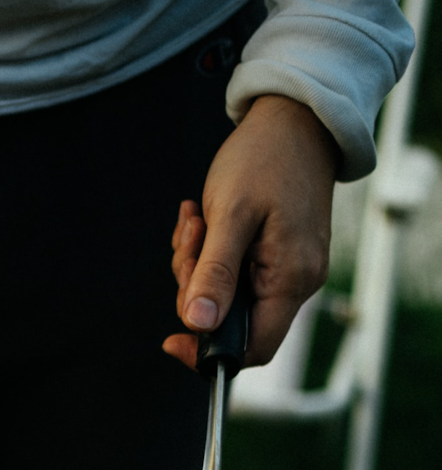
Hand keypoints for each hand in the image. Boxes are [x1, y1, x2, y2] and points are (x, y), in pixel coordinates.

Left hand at [162, 94, 337, 371]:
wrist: (295, 118)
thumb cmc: (265, 157)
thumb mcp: (231, 215)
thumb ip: (215, 273)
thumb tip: (199, 325)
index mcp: (291, 280)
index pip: (252, 350)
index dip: (207, 352)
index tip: (172, 338)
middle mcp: (297, 282)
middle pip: (232, 322)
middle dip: (196, 289)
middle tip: (190, 240)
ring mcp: (288, 269)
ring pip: (227, 297)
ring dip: (198, 264)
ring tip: (197, 220)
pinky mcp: (277, 255)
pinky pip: (233, 273)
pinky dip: (209, 252)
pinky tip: (204, 220)